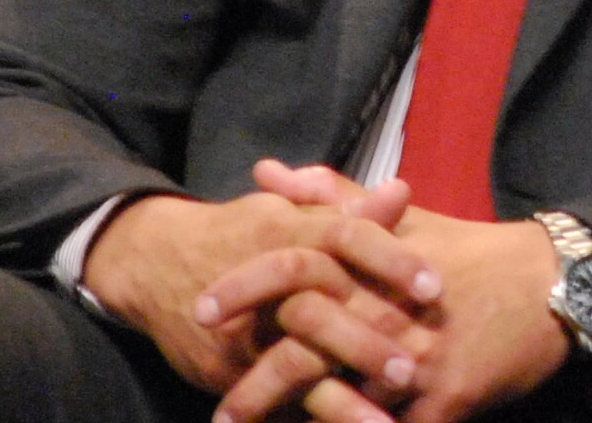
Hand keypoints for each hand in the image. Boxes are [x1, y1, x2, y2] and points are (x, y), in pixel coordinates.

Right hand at [82, 183, 434, 395]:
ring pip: (296, 369)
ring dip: (341, 400)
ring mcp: (246, 335)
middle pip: (320, 311)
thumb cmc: (241, 230)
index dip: (391, 258)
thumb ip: (345, 207)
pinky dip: (311, 420)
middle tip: (415, 367)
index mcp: (288, 232)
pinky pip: (273, 405)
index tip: (435, 284)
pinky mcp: (228, 374)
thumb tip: (402, 191)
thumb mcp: (288, 210)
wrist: (156, 264)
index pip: (347, 238)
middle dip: (366, 341)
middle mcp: (268, 284)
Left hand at [212, 167, 568, 422]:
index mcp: (373, 262)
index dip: (244, 287)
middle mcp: (386, 310)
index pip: (295, 266)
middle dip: (253, 384)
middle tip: (215, 412)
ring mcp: (415, 360)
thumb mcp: (406, 216)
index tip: (198, 308)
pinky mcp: (445, 402)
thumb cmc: (472, 250)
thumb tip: (272, 173)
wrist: (549, 285)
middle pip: (303, 349)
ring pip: (339, 402)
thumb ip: (335, 197)